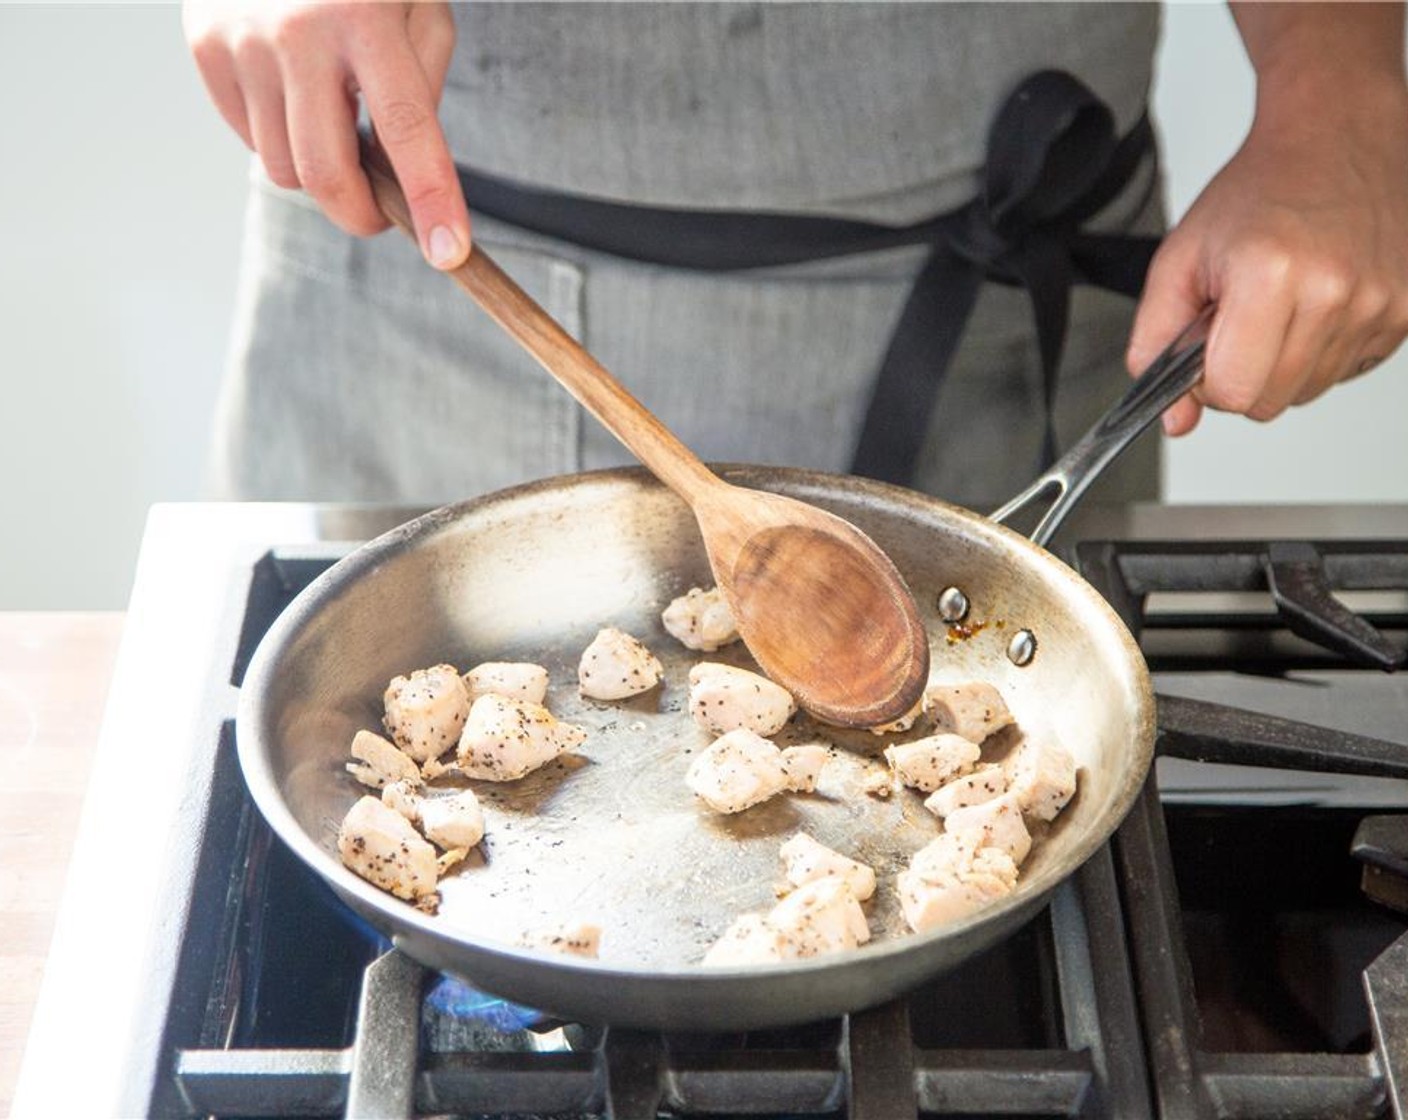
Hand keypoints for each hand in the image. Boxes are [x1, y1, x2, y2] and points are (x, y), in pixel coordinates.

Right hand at [183, 0, 469, 268]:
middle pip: (325, 175)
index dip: (432, 199)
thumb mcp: (418, 7)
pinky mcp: (204, 47)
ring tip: (337, 123)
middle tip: (384, 216)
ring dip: (320, 171)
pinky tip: (297, 96)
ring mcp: (241, 41)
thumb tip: (402, 172)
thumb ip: (422, 87)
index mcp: (364, 15)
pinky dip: (280, 139)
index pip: (407, 129)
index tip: (451, 253)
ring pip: (284, 168)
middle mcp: (296, 33)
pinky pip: (248, 139)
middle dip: (362, 217)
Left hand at [1126, 72, 1407, 434]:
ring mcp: (1380, 303)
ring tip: (1280, 302)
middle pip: (1270, 402)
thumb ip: (1157, 342)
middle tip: (1241, 317)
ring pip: (1308, 392)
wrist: (1336, 135)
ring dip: (1283, 362)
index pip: (1232, 392)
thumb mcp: (1180, 259)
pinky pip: (1347, 370)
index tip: (1208, 342)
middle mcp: (1335, 292)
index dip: (1208, 378)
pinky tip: (1316, 301)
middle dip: (1243, 372)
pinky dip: (1323, 349)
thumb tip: (1175, 420)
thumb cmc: (1259, 190)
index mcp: (1271, 276)